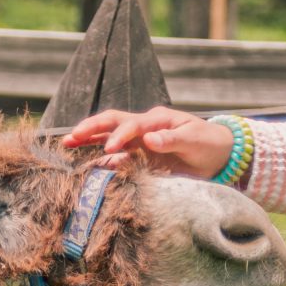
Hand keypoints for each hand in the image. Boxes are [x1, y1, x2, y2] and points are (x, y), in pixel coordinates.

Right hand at [59, 108, 231, 178]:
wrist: (218, 155)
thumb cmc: (208, 143)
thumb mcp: (194, 139)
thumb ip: (172, 138)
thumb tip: (150, 138)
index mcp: (157, 120)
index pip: (132, 125)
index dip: (119, 136)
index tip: (110, 150)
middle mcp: (144, 128)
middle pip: (112, 123)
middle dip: (91, 128)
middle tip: (71, 137)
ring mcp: (140, 142)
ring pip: (109, 137)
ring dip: (89, 140)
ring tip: (67, 145)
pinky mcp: (140, 157)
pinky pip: (116, 157)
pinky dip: (100, 160)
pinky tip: (85, 165)